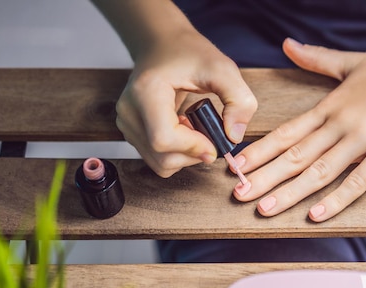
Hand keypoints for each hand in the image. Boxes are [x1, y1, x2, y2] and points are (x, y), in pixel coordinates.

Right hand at [115, 30, 256, 177]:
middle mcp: (129, 110)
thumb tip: (234, 136)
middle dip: (194, 155)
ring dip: (186, 156)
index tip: (214, 141)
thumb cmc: (190, 54)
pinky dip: (177, 154)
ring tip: (196, 129)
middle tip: (209, 134)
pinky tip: (184, 132)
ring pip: (159, 164)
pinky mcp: (130, 132)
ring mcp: (126, 123)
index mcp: (146, 92)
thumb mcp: (223, 70)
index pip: (163, 139)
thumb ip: (239, 101)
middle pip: (162, 157)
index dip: (193, 148)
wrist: (162, 45)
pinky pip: (157, 159)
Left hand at [232, 38, 365, 220]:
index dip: (259, 150)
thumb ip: (317, 58)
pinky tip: (315, 215)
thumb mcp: (353, 63)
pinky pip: (359, 180)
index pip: (287, 132)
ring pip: (319, 171)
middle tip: (237, 195)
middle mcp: (341, 123)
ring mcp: (364, 138)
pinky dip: (336, 199)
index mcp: (331, 105)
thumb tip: (288, 45)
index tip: (236, 165)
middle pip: (295, 156)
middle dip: (263, 177)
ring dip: (289, 193)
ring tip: (264, 209)